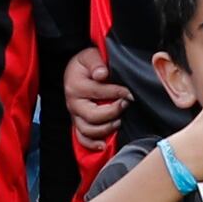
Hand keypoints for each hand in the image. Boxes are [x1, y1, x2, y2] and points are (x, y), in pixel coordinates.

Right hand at [62, 44, 127, 162]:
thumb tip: (102, 74)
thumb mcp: (90, 56)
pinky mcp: (78, 122)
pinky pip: (82, 138)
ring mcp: (74, 115)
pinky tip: (103, 145)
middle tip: (125, 104)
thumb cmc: (85, 63)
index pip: (98, 92)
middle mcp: (73, 103)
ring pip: (88, 130)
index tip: (129, 92)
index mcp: (76, 86)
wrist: (74, 68)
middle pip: (93, 116)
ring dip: (106, 128)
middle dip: (113, 112)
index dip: (117, 93)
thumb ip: (96, 63)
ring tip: (119, 121)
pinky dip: (91, 144)